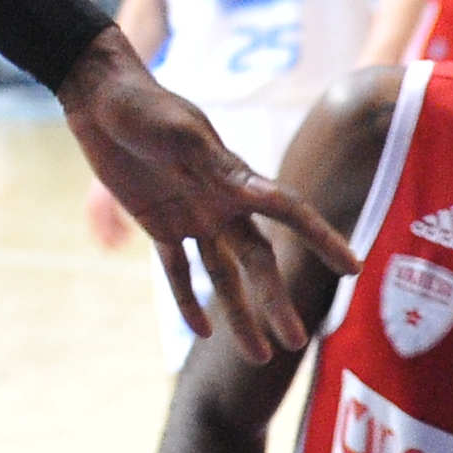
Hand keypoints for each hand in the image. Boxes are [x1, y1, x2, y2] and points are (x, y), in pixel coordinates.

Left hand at [55, 29, 355, 359]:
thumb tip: (254, 189)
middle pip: (257, 259)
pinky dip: (188, 301)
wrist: (99, 97)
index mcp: (234, 177)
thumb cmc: (143, 105)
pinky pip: (178, 271)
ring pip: (223, 275)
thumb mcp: (179, 130)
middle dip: (276, 300)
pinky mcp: (159, 224)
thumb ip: (211, 162)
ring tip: (259, 356)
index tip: (352, 268)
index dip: (321, 238)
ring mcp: (192, 215)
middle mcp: (220, 202)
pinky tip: (204, 333)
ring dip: (240, 313)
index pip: (289, 211)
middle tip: (296, 341)